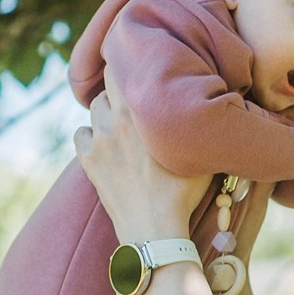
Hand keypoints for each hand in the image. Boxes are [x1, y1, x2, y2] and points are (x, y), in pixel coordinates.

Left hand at [73, 70, 212, 244]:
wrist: (155, 230)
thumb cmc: (184, 193)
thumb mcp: (199, 153)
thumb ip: (198, 124)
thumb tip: (212, 105)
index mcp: (140, 110)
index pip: (124, 68)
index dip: (132, 63)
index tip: (142, 66)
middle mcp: (114, 119)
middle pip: (107, 84)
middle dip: (119, 85)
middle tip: (134, 92)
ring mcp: (98, 140)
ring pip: (94, 107)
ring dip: (106, 109)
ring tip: (122, 119)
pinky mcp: (88, 161)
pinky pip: (81, 133)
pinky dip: (90, 133)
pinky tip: (105, 141)